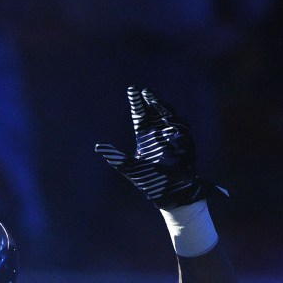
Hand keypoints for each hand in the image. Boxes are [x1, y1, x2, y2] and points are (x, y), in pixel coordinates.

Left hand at [96, 87, 225, 208]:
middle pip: (154, 110)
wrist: (170, 192)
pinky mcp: (185, 140)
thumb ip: (115, 156)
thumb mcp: (129, 167)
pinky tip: (168, 115)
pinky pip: (182, 126)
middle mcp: (158, 132)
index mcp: (144, 136)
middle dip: (150, 100)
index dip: (136, 102)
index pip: (140, 114)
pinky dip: (175, 119)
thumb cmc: (149, 180)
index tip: (132, 90)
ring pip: (168, 114)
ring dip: (161, 106)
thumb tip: (98, 147)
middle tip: (143, 91)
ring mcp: (172, 135)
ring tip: (152, 99)